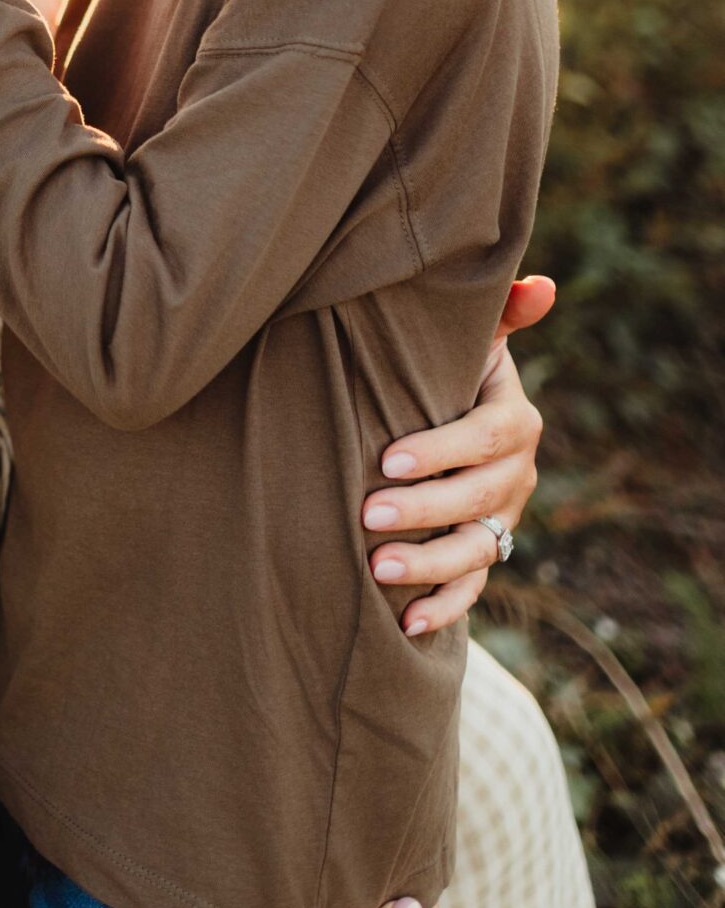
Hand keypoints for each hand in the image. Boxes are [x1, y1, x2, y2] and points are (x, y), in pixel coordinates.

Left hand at [363, 276, 551, 636]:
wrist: (446, 407)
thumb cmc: (447, 363)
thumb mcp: (469, 336)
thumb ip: (497, 313)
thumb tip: (541, 286)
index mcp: (514, 417)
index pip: (485, 436)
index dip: (441, 449)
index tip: (388, 458)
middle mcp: (517, 472)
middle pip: (478, 498)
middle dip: (424, 509)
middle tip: (367, 514)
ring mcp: (504, 517)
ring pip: (477, 550)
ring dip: (430, 565)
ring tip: (377, 568)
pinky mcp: (487, 552)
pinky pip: (473, 588)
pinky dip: (444, 608)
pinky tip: (405, 621)